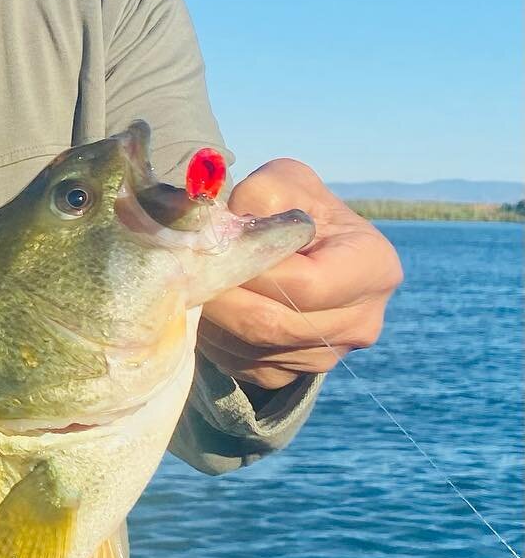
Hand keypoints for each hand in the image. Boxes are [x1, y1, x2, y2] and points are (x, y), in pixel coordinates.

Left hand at [198, 158, 402, 392]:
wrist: (305, 249)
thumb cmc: (297, 209)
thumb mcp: (287, 182)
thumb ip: (262, 195)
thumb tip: (227, 229)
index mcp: (374, 267)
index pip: (307, 284)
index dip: (255, 271)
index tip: (216, 250)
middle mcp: (361, 321)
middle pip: (276, 323)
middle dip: (221, 297)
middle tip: (184, 273)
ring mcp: (329, 357)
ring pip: (253, 347)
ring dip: (213, 319)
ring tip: (191, 285)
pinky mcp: (292, 375)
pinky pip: (244, 364)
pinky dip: (216, 338)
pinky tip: (207, 308)